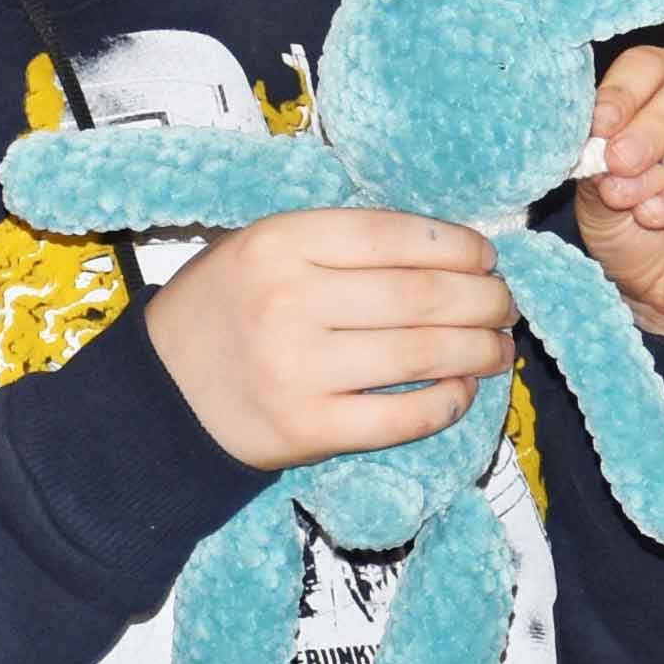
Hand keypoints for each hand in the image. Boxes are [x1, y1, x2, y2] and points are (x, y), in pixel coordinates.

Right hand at [141, 206, 511, 470]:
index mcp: (280, 241)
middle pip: (420, 295)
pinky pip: (400, 416)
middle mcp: (290, 300)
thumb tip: (444, 246)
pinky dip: (445, 404)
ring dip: (478, 350)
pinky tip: (462, 392)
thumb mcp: (258, 247)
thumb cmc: (223, 310)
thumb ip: (336, 239)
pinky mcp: (307, 428)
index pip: (395, 234)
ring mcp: (299, 368)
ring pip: (420, 354)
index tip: (487, 256)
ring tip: (498, 347)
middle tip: (505, 304)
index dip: (458, 246)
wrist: (158, 397)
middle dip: (483, 299)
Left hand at [576, 47, 663, 338]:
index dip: (623, 92)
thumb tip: (598, 145)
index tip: (598, 125)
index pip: (651, 66)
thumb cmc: (637, 226)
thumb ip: (599, 167)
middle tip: (619, 160)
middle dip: (652, 128)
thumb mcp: (600, 197)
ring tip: (630, 202)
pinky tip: (657, 215)